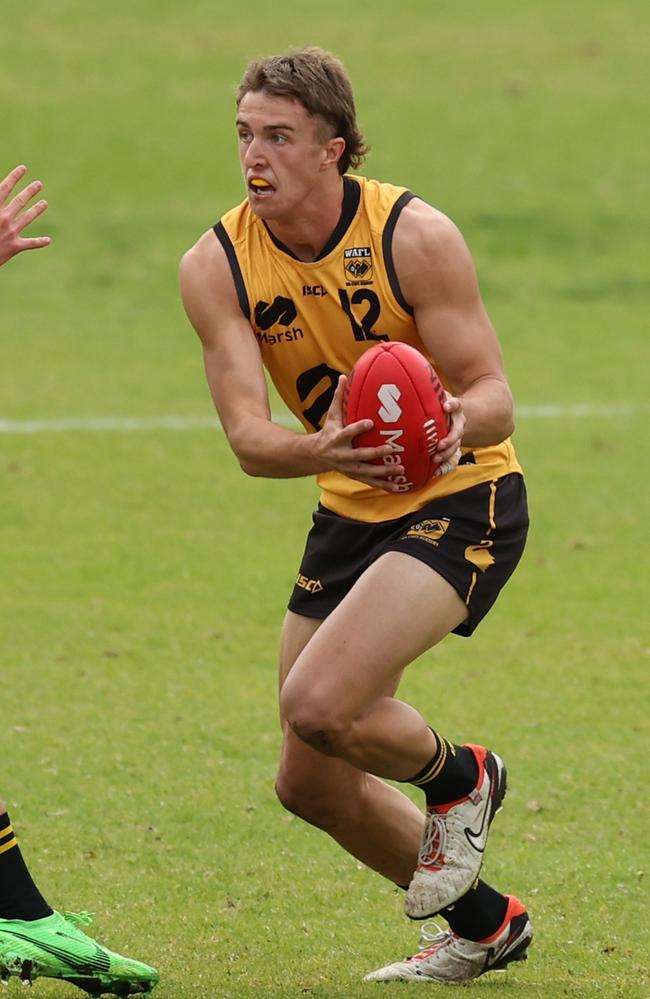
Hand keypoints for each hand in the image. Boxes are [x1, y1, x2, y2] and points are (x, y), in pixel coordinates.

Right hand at [0, 165, 50, 266]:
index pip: (5, 188)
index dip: (14, 177)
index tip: (23, 168)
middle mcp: (4, 218)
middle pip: (20, 201)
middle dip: (30, 191)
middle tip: (39, 184)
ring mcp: (11, 232)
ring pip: (28, 218)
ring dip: (37, 209)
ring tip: (45, 203)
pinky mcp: (15, 247)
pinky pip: (30, 244)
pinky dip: (39, 242)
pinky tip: (48, 240)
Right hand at [315, 375, 405, 491]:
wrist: (314, 456)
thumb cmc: (328, 432)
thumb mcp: (331, 416)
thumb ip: (337, 398)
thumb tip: (342, 377)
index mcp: (337, 439)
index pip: (348, 433)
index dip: (358, 428)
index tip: (370, 423)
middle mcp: (342, 455)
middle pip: (360, 455)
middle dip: (375, 453)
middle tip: (391, 449)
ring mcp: (348, 468)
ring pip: (367, 472)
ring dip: (383, 472)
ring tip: (400, 470)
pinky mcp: (353, 476)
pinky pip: (369, 482)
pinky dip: (383, 485)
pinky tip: (397, 487)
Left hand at [434, 391, 464, 474]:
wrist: (457, 416)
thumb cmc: (440, 405)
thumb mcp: (437, 396)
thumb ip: (426, 392)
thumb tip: (403, 382)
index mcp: (455, 408)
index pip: (456, 404)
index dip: (451, 405)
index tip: (446, 406)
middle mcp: (458, 422)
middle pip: (457, 431)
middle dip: (449, 439)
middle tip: (440, 445)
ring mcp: (457, 436)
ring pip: (455, 446)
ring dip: (446, 453)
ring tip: (435, 459)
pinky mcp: (453, 447)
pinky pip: (450, 458)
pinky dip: (442, 466)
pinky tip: (433, 472)